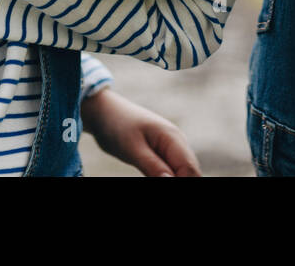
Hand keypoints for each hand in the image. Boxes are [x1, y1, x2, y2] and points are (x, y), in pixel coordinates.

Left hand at [81, 88, 201, 176]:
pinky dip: (167, 178)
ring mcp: (171, 146)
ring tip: (152, 175)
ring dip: (175, 179)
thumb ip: (153, 167)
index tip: (165, 184)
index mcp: (173, 137)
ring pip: (182, 171)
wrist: (104, 112)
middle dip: (182, 181)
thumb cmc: (116, 126)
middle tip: (154, 177)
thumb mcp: (132, 149)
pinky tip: (156, 178)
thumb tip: (172, 182)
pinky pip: (172, 170)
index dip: (183, 183)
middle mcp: (177, 141)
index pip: (190, 169)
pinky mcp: (162, 152)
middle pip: (190, 171)